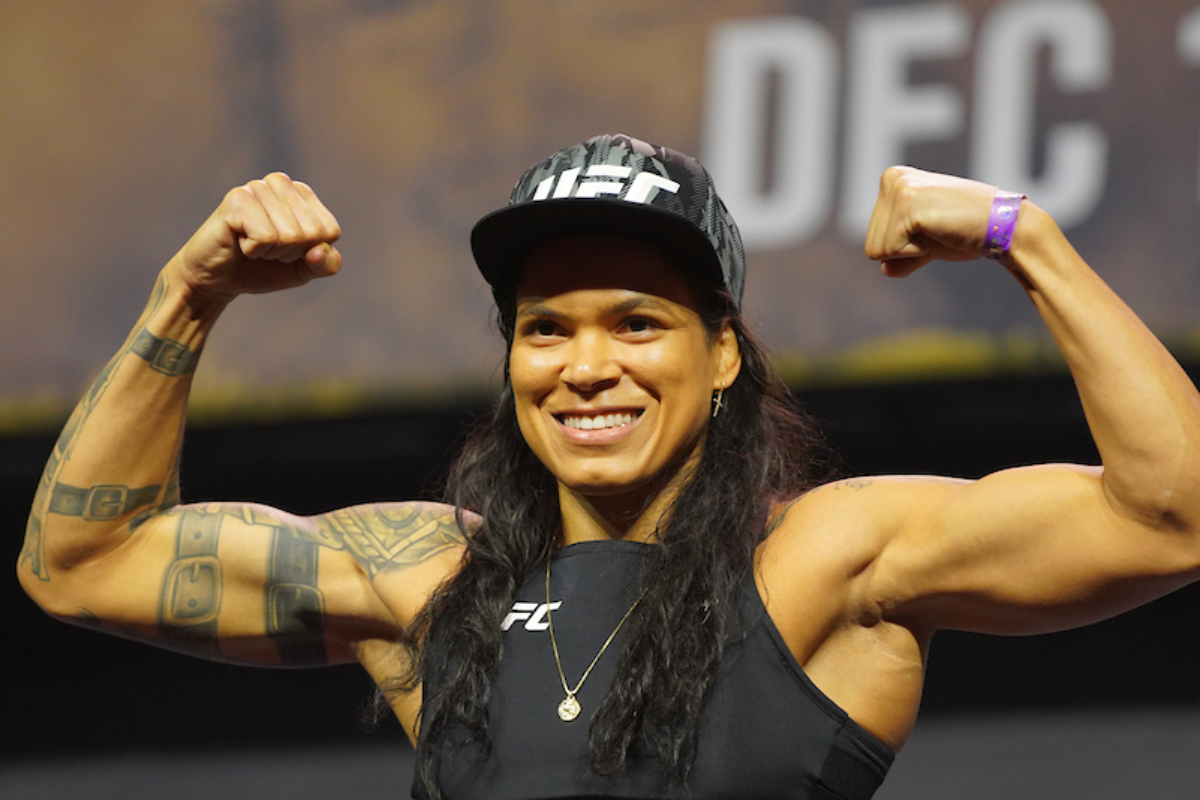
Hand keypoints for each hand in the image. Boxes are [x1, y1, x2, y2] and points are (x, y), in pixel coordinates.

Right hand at [171, 173, 341, 304]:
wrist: (217, 279)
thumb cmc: (262, 268)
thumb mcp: (304, 270)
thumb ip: (326, 264)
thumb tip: (319, 250)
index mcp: (302, 193)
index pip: (330, 231)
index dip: (310, 252)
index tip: (285, 249)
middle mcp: (281, 183)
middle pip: (312, 233)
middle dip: (290, 253)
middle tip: (265, 247)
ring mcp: (257, 188)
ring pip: (290, 236)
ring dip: (270, 252)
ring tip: (251, 244)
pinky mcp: (236, 200)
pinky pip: (266, 238)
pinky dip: (253, 250)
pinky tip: (238, 241)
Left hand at [864, 166, 998, 277]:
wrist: (1003, 227)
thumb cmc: (967, 232)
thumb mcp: (927, 242)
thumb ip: (903, 253)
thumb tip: (884, 269)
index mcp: (892, 179)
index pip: (872, 238)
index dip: (904, 247)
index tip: (932, 228)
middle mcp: (891, 177)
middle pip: (871, 245)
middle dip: (905, 249)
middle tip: (937, 229)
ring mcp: (898, 189)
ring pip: (877, 250)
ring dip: (911, 250)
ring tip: (939, 228)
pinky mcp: (907, 205)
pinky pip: (890, 251)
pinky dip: (916, 252)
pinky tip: (939, 231)